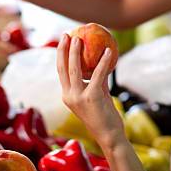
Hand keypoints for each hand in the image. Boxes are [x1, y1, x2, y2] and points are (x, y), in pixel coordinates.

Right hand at [57, 34, 124, 149]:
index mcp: (67, 96)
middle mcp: (69, 96)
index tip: (64, 40)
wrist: (110, 136)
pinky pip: (98, 74)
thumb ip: (96, 80)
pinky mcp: (92, 97)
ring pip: (75, 69)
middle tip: (66, 34)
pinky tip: (107, 51)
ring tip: (80, 38)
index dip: (60, 55)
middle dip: (62, 49)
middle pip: (62, 68)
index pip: (60, 72)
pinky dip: (103, 61)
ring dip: (76, 52)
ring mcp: (79, 97)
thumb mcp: (97, 95)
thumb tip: (101, 60)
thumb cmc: (104, 115)